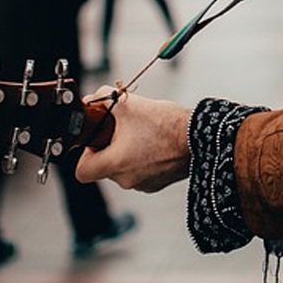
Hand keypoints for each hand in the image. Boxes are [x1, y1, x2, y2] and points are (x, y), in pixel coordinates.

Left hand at [75, 86, 191, 192]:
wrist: (201, 137)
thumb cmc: (168, 125)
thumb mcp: (129, 105)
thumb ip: (104, 99)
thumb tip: (94, 99)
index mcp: (115, 164)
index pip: (82, 172)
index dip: (86, 154)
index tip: (99, 139)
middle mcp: (127, 180)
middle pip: (105, 167)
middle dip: (111, 148)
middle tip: (125, 130)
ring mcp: (144, 184)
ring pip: (125, 169)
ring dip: (129, 153)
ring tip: (145, 135)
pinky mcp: (158, 183)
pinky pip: (142, 172)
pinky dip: (145, 160)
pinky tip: (157, 144)